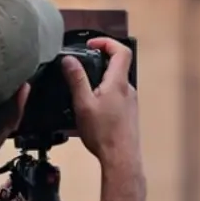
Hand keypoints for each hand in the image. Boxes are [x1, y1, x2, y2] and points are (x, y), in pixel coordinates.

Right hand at [61, 38, 140, 161]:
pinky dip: (104, 95)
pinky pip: (117, 97)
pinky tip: (91, 110)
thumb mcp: (83, 104)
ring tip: (82, 92)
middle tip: (81, 68)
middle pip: (117, 66)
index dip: (106, 42)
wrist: (121, 158)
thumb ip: (76, 80)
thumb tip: (69, 59)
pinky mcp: (128, 114)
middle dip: (99, 62)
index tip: (91, 44)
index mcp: (118, 82)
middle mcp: (128, 89)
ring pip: (116, 83)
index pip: (121, 51)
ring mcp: (130, 102)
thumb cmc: (103, 133)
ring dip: (100, 81)